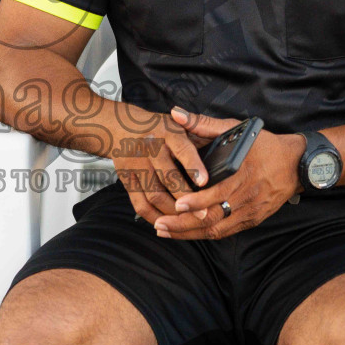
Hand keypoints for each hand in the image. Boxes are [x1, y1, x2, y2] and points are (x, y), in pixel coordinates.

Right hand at [107, 106, 207, 226]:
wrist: (121, 127)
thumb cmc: (157, 128)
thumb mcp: (179, 123)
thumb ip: (200, 130)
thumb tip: (223, 143)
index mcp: (168, 132)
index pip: (182, 149)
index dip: (193, 166)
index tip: (204, 182)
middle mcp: (151, 148)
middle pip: (168, 177)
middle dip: (186, 197)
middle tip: (203, 213)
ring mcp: (136, 165)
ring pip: (155, 194)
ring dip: (172, 211)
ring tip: (188, 220)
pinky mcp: (127, 179)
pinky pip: (139, 204)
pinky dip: (153, 217)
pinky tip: (166, 222)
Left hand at [152, 108, 303, 240]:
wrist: (297, 163)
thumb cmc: (265, 144)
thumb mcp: (237, 128)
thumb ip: (204, 123)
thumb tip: (176, 114)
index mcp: (242, 174)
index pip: (217, 194)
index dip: (196, 202)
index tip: (176, 204)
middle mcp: (247, 196)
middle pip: (213, 217)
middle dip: (184, 224)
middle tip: (159, 225)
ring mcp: (251, 211)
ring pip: (218, 229)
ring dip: (190, 233)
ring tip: (166, 231)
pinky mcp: (253, 219)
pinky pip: (227, 232)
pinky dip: (206, 234)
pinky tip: (188, 233)